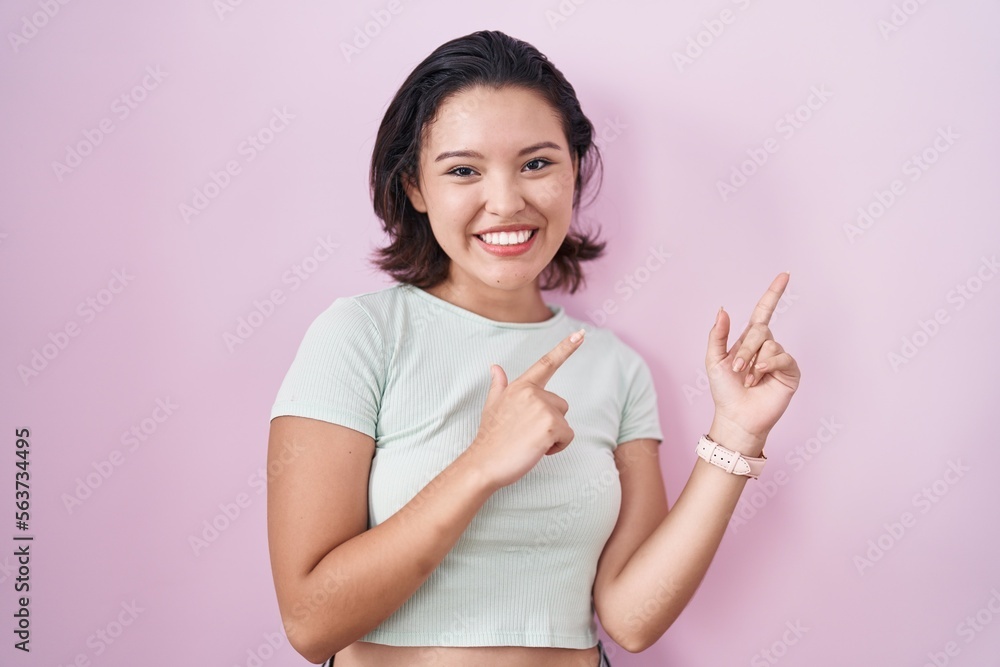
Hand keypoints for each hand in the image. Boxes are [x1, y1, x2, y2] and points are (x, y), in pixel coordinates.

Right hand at [465, 328, 585, 489]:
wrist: (484, 463)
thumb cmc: (490, 438)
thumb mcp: (492, 406)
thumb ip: (498, 385)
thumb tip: (495, 367)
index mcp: (521, 386)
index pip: (546, 363)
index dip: (566, 347)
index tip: (581, 334)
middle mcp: (533, 393)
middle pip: (561, 405)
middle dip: (550, 422)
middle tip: (526, 434)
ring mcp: (543, 408)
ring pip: (565, 422)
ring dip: (553, 435)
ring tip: (529, 442)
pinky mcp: (551, 426)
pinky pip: (567, 437)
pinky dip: (557, 447)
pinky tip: (537, 449)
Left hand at [705, 272, 800, 454]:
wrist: (736, 416)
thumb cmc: (724, 390)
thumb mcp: (713, 359)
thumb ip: (718, 334)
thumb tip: (723, 308)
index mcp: (749, 340)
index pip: (764, 311)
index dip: (773, 293)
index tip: (785, 275)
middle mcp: (767, 346)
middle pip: (761, 330)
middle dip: (745, 349)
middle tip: (736, 369)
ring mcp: (780, 358)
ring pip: (771, 344)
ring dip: (754, 362)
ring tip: (747, 379)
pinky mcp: (790, 372)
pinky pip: (783, 357)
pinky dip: (768, 365)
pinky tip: (760, 377)